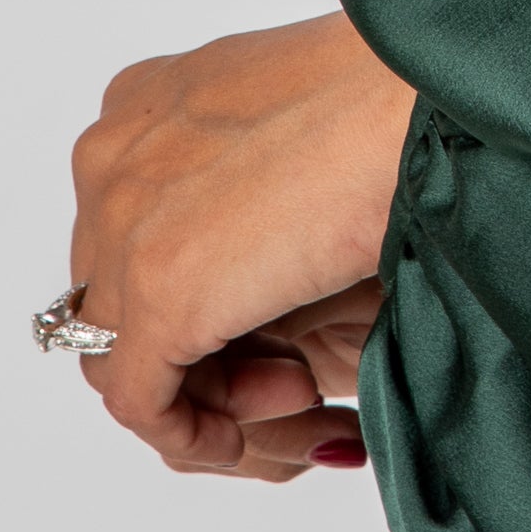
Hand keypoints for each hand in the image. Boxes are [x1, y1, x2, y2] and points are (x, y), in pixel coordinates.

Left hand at [67, 11, 414, 478]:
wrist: (419, 100)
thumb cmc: (389, 98)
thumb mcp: (287, 127)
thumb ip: (243, 179)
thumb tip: (252, 250)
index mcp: (141, 105)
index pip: (130, 234)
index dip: (201, 289)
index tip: (275, 316)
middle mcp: (111, 161)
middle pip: (120, 297)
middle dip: (201, 348)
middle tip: (293, 369)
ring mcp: (125, 230)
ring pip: (123, 354)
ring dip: (210, 392)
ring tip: (302, 390)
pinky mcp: (158, 299)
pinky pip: (141, 403)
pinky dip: (196, 434)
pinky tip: (268, 434)